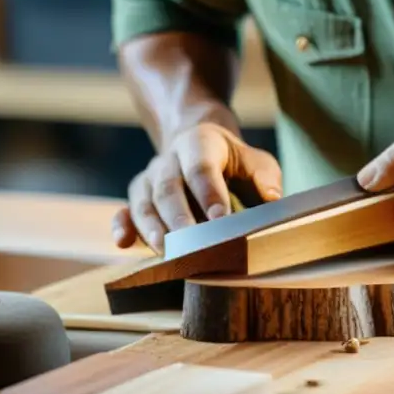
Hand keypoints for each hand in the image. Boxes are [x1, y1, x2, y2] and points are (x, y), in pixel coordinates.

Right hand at [111, 123, 282, 253]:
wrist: (199, 148)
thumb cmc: (234, 163)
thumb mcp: (255, 161)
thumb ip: (264, 177)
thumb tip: (271, 199)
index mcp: (198, 143)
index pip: (201, 168)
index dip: (209, 193)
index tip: (221, 219)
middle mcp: (168, 160)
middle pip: (168, 188)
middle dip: (179, 217)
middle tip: (190, 243)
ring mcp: (149, 180)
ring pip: (144, 203)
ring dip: (152, 228)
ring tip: (165, 250)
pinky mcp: (137, 200)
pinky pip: (124, 212)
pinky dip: (121, 227)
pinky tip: (124, 244)